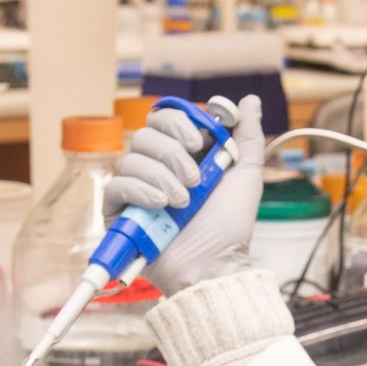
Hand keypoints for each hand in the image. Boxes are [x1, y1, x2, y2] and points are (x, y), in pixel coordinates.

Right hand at [104, 96, 265, 294]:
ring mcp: (137, 190)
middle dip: (173, 154)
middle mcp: (157, 168)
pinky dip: (140, 191)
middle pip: (146, 134)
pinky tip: (161, 206)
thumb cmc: (230, 226)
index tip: (199, 142)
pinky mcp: (119, 212)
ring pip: (132, 158)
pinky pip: (117, 185)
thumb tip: (249, 101)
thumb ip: (247, 136)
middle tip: (195, 179)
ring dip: (162, 177)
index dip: (178, 123)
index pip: (165, 118)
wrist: (214, 263)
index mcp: (184, 155)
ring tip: (183, 202)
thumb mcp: (246, 175)